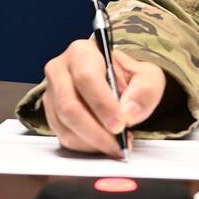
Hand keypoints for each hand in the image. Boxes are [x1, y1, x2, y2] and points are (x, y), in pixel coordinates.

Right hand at [39, 37, 166, 158]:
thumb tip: (128, 113)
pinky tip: (104, 143)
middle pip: (69, 106)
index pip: (86, 78)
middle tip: (118, 144)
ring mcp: (52, 93)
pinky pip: (64, 136)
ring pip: (65, 125)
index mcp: (82, 52)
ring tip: (116, 144)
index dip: (102, 105)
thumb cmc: (128, 76)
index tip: (120, 124)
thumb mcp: (147, 75)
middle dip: (96, 131)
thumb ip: (145, 90)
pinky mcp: (51, 114)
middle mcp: (60, 70)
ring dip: (92, 142)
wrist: (115, 82)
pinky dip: (86, 146)